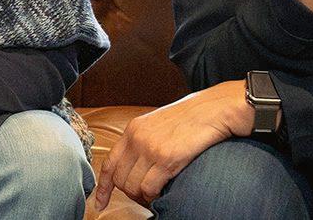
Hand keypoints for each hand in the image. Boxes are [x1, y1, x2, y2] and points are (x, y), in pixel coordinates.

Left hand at [92, 80, 253, 207]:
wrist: (213, 110)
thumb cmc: (191, 118)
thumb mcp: (158, 124)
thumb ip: (144, 141)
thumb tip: (138, 165)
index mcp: (133, 130)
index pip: (109, 163)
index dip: (102, 187)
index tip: (99, 202)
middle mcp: (137, 139)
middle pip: (119, 179)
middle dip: (128, 194)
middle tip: (143, 198)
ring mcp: (150, 149)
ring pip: (133, 187)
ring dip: (142, 198)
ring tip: (153, 197)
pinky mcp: (166, 159)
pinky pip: (149, 188)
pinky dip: (153, 197)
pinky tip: (162, 195)